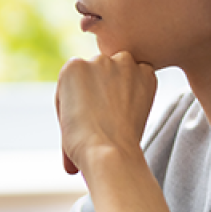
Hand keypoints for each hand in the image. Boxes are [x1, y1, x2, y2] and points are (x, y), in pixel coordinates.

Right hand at [55, 53, 157, 176]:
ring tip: (120, 112)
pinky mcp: (145, 74)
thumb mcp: (66, 113)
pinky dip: (142, 88)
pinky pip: (145, 75)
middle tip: (105, 114)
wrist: (105, 152)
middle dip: (103, 88)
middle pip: (101, 71)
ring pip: (123, 70)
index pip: (80, 77)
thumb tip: (92, 102)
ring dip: (122, 84)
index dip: (83, 97)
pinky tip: (134, 108)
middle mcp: (96, 59)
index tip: (87, 113)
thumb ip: (79, 97)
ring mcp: (123, 64)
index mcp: (71, 68)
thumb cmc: (80, 141)